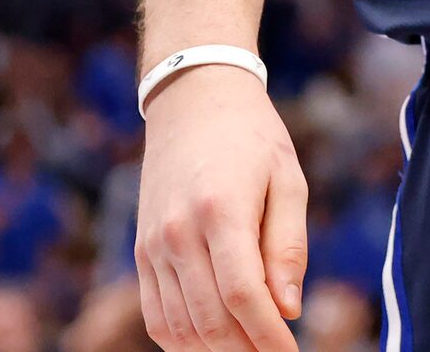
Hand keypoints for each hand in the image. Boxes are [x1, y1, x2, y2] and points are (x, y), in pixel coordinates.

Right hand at [134, 67, 308, 351]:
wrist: (193, 102)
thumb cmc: (253, 137)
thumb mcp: (287, 180)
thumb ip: (288, 246)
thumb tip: (288, 309)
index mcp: (220, 211)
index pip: (242, 294)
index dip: (267, 335)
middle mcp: (178, 234)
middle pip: (210, 319)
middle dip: (245, 348)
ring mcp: (153, 247)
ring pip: (179, 326)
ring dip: (214, 350)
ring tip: (251, 349)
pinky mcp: (141, 253)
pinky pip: (156, 314)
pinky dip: (182, 339)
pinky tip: (213, 342)